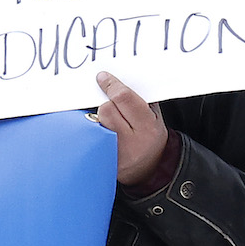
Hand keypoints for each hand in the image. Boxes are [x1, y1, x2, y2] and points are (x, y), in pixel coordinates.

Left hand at [95, 72, 169, 188]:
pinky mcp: (102, 161)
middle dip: (106, 103)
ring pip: (96, 123)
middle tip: (112, 106)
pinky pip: (91, 137)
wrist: (148, 168)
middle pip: (106, 110)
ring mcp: (115, 153)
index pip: (124, 98)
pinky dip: (93, 131)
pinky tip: (102, 133)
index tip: (102, 77)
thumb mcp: (154, 116)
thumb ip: (140, 98)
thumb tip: (118, 78)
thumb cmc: (149, 136)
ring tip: (110, 123)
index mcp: (147, 127)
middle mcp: (131, 142)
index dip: (111, 84)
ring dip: (99, 118)